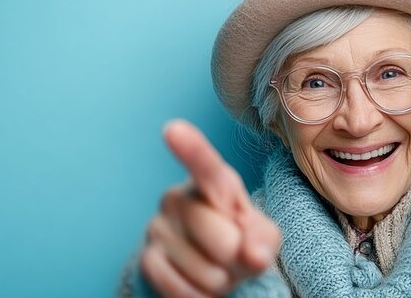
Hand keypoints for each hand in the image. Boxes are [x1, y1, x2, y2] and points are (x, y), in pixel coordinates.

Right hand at [140, 119, 281, 297]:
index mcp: (212, 183)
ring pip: (206, 270)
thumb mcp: (263, 236)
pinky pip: (180, 288)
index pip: (205, 167)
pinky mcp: (147, 258)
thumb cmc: (240, 240)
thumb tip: (251, 254)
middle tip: (232, 252)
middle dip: (237, 257)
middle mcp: (178, 197)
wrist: (212, 266)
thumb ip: (264, 239)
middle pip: (222, 238)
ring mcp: (157, 227)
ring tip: (215, 266)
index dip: (190, 149)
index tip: (172, 130)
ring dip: (220, 280)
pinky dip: (197, 296)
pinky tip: (199, 285)